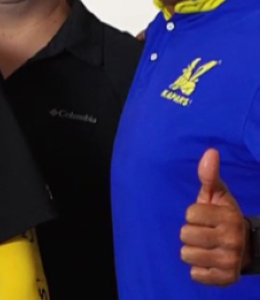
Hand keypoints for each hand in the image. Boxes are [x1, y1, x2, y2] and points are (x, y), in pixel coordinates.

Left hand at [181, 149, 249, 285]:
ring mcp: (230, 260)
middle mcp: (232, 239)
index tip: (205, 217)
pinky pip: (195, 274)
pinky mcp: (225, 278)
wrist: (245, 247)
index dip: (193, 214)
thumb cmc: (223, 217)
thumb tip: (210, 152)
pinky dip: (198, 269)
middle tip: (205, 233)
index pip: (190, 214)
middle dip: (190, 233)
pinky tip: (209, 261)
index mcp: (229, 217)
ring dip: (192, 251)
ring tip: (206, 247)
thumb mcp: (217, 196)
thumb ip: (209, 176)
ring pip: (187, 254)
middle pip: (185, 234)